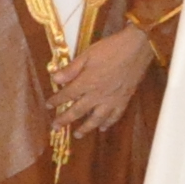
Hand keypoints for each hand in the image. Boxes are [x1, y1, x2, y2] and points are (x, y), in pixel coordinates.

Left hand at [48, 22, 157, 141]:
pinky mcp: (124, 100)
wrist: (136, 48)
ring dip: (86, 128)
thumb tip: (54, 78)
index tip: (48, 106)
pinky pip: (115, 116)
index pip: (67, 95)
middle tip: (55, 127)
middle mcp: (98, 95)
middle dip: (65, 120)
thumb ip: (71, 69)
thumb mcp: (87, 55)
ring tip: (77, 135)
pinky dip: (108, 123)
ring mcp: (112, 100)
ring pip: (96, 119)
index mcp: (87, 82)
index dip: (56, 101)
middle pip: (78, 111)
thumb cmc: (111, 49)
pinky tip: (103, 128)